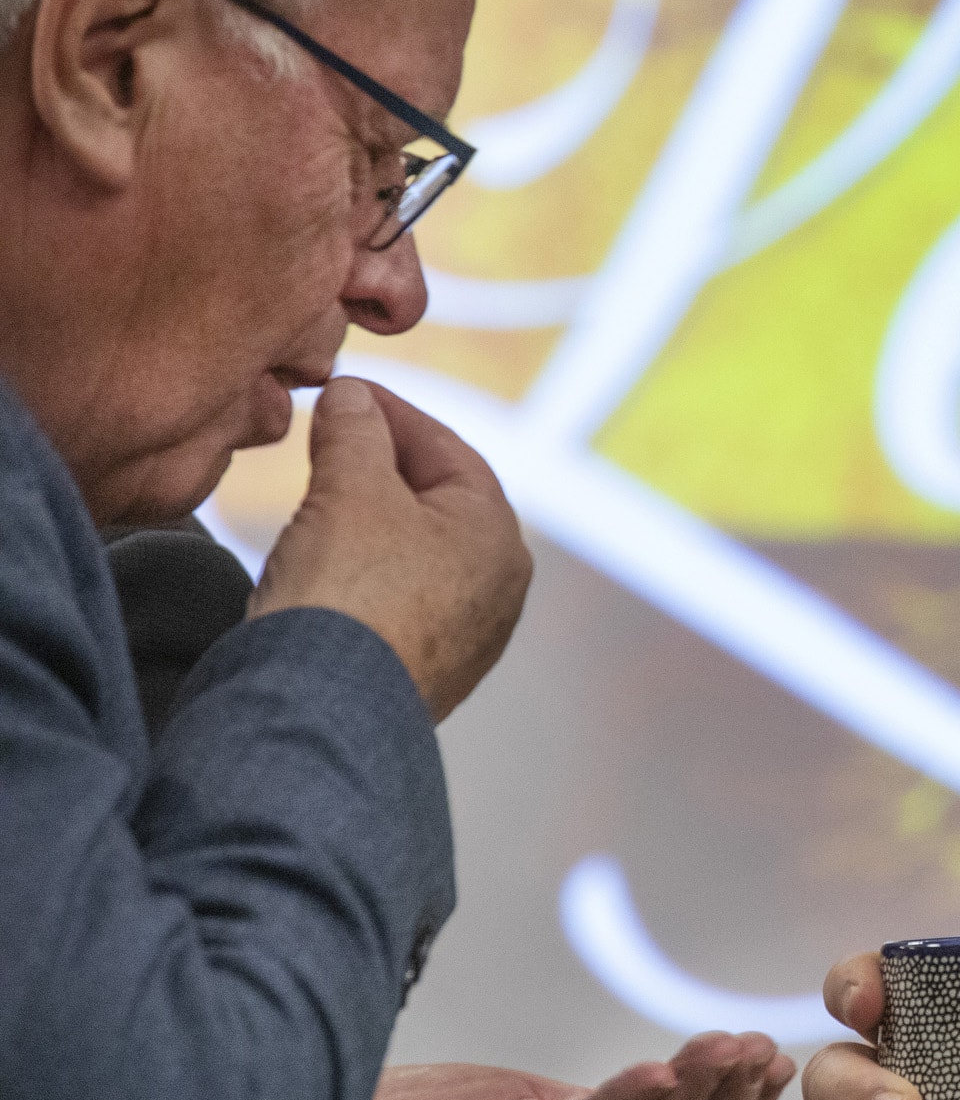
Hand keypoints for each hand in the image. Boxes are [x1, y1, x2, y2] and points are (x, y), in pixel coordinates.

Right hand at [250, 376, 531, 720]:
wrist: (320, 708)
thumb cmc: (347, 593)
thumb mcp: (350, 488)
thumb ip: (355, 431)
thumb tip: (354, 397)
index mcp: (498, 534)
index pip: (447, 449)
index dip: (390, 413)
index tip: (343, 391)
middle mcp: (500, 587)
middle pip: (437, 501)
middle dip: (382, 465)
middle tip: (330, 438)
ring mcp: (468, 635)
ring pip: (416, 552)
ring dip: (371, 519)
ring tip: (322, 497)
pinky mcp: (427, 670)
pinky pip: (399, 599)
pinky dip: (366, 570)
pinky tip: (327, 565)